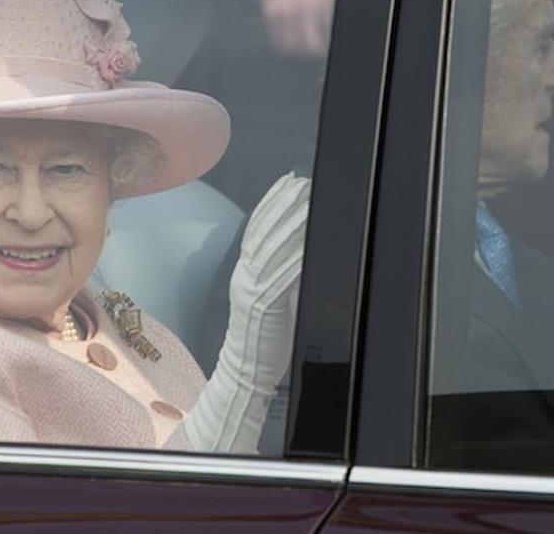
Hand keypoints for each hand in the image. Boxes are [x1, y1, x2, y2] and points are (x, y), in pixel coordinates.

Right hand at [183, 173, 310, 452]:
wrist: (245, 373)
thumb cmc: (265, 339)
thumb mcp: (272, 299)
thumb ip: (283, 276)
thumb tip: (303, 250)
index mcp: (245, 272)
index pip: (257, 229)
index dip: (272, 202)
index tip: (288, 181)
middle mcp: (246, 276)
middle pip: (265, 232)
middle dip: (283, 203)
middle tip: (301, 180)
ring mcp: (253, 290)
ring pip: (272, 247)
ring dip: (290, 221)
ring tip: (306, 198)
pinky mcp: (265, 306)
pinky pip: (282, 275)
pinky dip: (295, 255)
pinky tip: (309, 239)